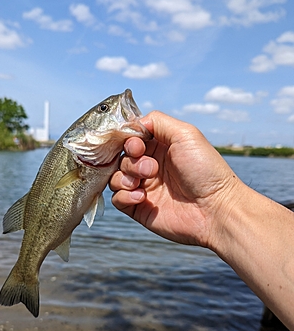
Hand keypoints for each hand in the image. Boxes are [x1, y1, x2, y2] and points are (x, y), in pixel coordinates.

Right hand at [109, 111, 240, 247]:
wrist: (215, 209)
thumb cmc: (206, 171)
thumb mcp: (185, 134)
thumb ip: (157, 121)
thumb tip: (133, 123)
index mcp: (160, 148)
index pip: (130, 138)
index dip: (128, 140)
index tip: (138, 147)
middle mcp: (150, 166)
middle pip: (121, 157)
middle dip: (131, 161)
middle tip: (151, 168)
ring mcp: (145, 188)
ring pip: (115, 177)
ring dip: (125, 177)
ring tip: (145, 182)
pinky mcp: (139, 208)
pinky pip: (117, 199)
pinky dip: (124, 195)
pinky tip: (142, 196)